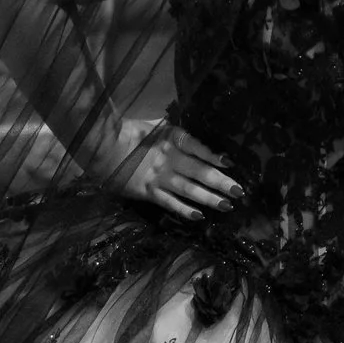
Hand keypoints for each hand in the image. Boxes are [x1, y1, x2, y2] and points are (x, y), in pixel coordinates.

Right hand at [109, 119, 244, 220]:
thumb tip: (195, 137)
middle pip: (200, 171)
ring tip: (228, 205)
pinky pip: (169, 202)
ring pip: (190, 189)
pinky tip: (199, 216)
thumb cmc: (130, 134)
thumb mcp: (156, 126)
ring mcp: (160, 176)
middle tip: (240, 191)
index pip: (197, 147)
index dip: (214, 155)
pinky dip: (184, 209)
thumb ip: (176, 132)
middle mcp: (170, 158)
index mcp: (172, 139)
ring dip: (210, 198)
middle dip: (222, 182)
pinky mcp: (149, 191)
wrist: (103, 147)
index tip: (230, 163)